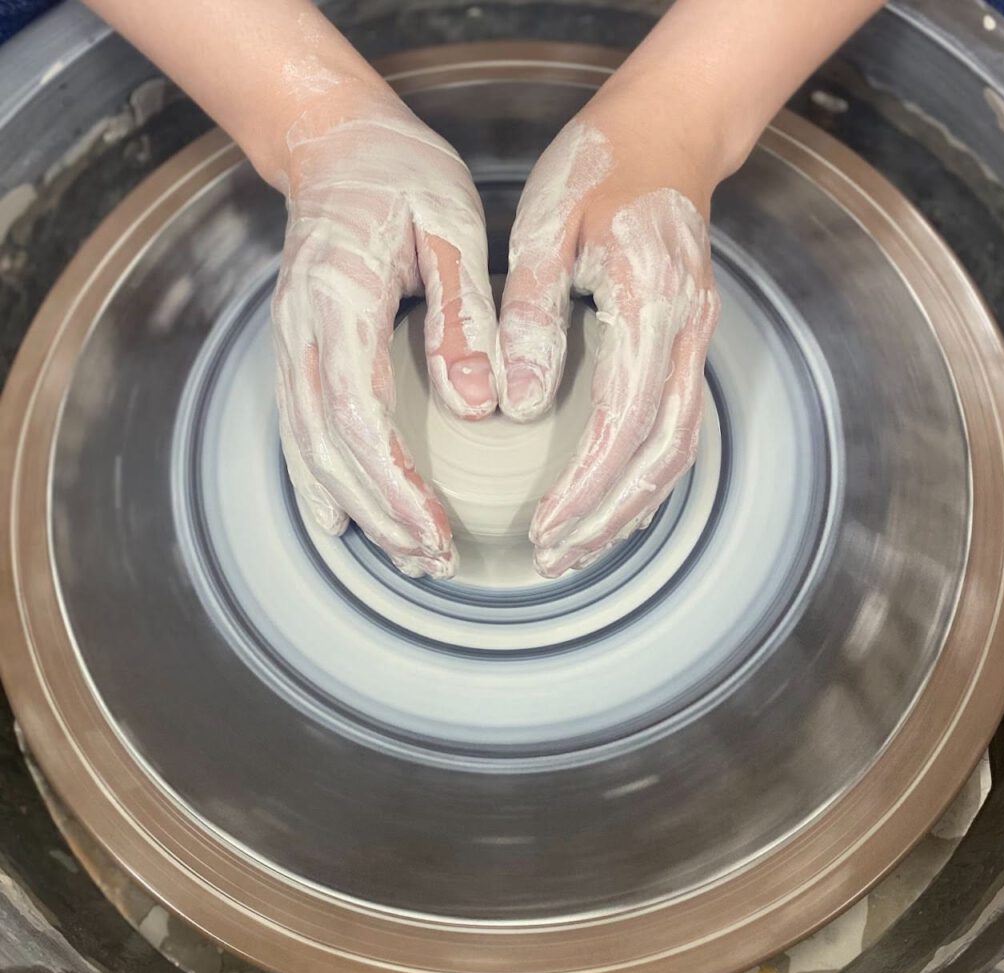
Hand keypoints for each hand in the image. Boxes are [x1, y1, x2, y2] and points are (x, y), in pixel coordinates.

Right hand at [272, 80, 496, 577]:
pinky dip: (318, 483)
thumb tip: (476, 406)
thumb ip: (463, 314)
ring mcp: (290, 341)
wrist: (335, 142)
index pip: (357, 411)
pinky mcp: (297, 350)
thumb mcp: (452, 226)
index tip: (436, 530)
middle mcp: (300, 328)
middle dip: (379, 514)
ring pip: (307, 447)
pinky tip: (340, 523)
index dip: (393, 482)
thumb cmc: (400, 174)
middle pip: (327, 446)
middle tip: (430, 562)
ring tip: (403, 555)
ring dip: (353, 509)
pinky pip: (298, 430)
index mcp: (340, 296)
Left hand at [497, 83, 720, 577]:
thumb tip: (520, 404)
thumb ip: (532, 316)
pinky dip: (644, 478)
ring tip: (579, 549)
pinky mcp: (687, 345)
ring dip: (629, 509)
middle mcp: (687, 333)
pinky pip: (676, 427)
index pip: (623, 423)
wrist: (669, 131)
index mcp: (651, 304)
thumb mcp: (545, 228)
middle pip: (661, 456)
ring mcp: (695, 341)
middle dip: (608, 518)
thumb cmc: (600, 168)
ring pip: (676, 450)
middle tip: (556, 560)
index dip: (585, 486)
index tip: (543, 527)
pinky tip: (611, 505)